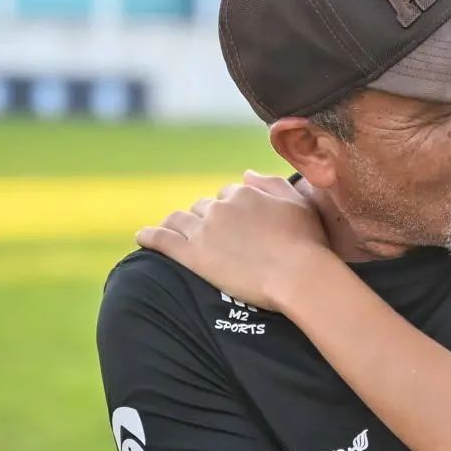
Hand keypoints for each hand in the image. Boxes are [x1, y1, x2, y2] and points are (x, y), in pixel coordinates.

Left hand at [137, 172, 330, 310]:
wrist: (299, 276)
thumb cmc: (307, 243)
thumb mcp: (299, 204)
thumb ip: (272, 184)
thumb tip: (246, 174)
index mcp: (244, 193)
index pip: (229, 195)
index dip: (232, 210)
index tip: (237, 225)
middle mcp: (220, 207)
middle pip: (203, 207)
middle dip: (206, 218)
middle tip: (213, 237)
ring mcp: (204, 230)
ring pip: (180, 220)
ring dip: (177, 224)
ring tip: (173, 232)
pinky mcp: (192, 255)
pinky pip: (161, 239)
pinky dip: (149, 236)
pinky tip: (142, 237)